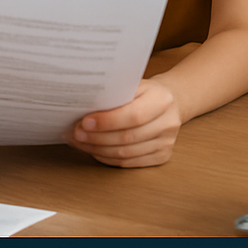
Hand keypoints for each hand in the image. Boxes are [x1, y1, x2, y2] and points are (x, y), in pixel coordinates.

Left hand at [66, 79, 181, 167]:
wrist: (171, 101)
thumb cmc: (146, 92)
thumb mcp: (133, 84)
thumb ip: (115, 93)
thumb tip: (83, 104)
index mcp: (162, 99)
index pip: (133, 115)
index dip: (107, 121)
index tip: (85, 122)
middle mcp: (168, 122)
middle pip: (127, 137)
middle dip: (97, 138)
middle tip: (76, 134)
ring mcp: (167, 142)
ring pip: (126, 153)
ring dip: (98, 150)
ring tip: (81, 142)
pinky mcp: (162, 156)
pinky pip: (129, 163)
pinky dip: (108, 158)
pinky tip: (95, 150)